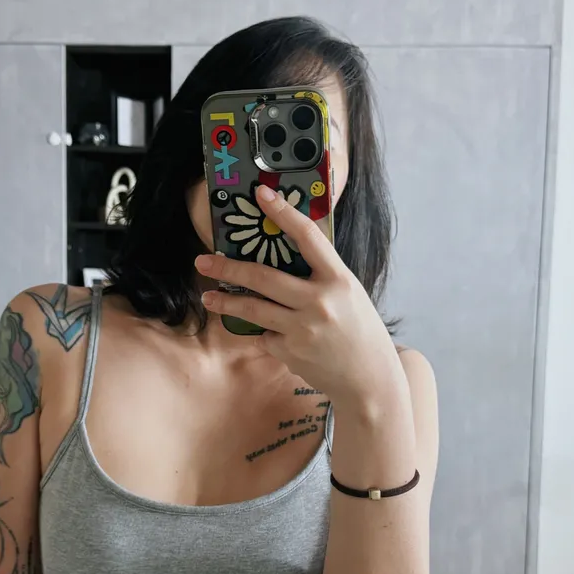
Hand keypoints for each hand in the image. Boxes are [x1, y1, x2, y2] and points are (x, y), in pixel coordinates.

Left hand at [195, 184, 405, 411]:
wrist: (369, 378)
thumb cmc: (359, 331)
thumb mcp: (349, 294)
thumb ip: (320, 276)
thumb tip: (283, 253)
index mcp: (339, 279)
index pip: (308, 237)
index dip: (283, 213)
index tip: (261, 195)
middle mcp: (320, 302)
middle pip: (263, 277)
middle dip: (228, 269)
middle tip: (204, 261)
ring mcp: (302, 329)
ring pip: (253, 309)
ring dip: (225, 302)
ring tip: (207, 296)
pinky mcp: (290, 352)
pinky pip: (264, 336)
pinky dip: (264, 333)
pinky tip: (274, 336)